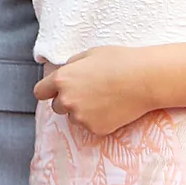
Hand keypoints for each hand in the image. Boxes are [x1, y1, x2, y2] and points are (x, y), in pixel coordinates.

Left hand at [34, 47, 155, 136]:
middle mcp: (67, 100)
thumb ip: (71, 66)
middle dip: (67, 101)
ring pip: (74, 117)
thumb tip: (64, 73)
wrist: (145, 80)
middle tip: (88, 92)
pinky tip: (112, 108)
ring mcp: (81, 117)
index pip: (40, 92)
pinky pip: (91, 125)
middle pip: (57, 106)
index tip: (55, 91)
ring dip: (82, 111)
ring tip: (103, 99)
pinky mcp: (96, 129)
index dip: (48, 91)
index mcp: (62, 80)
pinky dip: (98, 119)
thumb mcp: (88, 55)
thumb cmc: (118, 61)